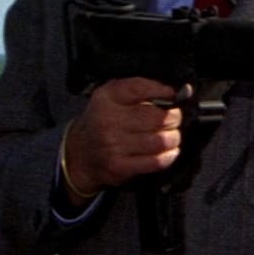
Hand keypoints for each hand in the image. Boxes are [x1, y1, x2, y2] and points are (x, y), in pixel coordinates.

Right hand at [61, 77, 185, 203]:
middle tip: (174, 118)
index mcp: (107, 97)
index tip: (174, 95)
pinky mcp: (120, 166)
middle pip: (158, 117)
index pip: (142, 88)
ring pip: (161, 140)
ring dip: (173, 137)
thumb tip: (173, 92)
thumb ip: (140, 88)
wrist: (79, 153)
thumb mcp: (112, 95)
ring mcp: (113, 145)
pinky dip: (169, 156)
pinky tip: (168, 151)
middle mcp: (108, 120)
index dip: (164, 91)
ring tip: (171, 135)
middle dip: (174, 118)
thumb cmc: (101, 121)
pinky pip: (156, 161)